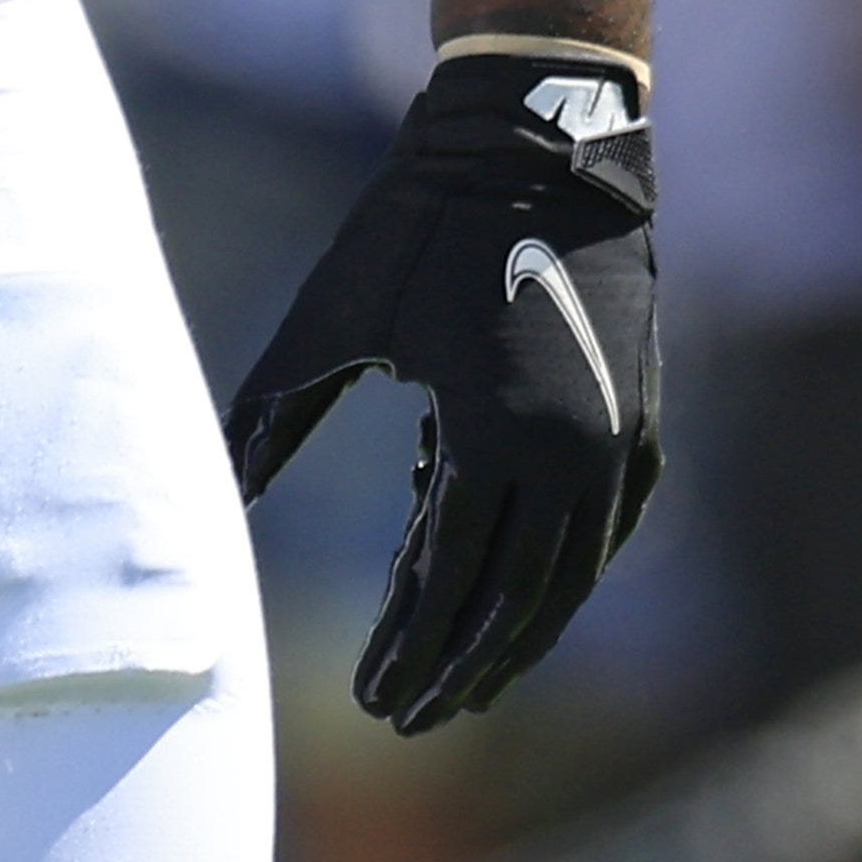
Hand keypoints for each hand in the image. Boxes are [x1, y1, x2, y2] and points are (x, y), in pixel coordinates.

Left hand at [226, 44, 660, 733]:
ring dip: (517, 639)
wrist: (539, 144)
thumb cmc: (420, 224)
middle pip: (513, 601)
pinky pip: (603, 532)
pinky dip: (562, 577)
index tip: (369, 699)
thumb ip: (276, 412)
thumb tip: (220, 488)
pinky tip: (526, 602)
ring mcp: (618, 441)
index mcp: (492, 435)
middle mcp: (570, 455)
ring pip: (569, 577)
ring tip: (467, 683)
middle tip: (411, 717)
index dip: (407, 646)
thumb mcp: (333, 318)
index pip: (446, 579)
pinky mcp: (641, 420)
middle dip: (460, 667)